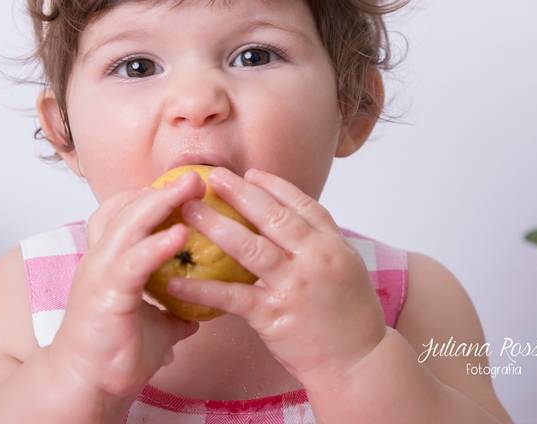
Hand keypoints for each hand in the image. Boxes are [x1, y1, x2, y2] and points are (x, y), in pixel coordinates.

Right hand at [48, 172, 204, 401]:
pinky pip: (133, 262)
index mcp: (107, 260)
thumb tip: (201, 306)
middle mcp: (99, 258)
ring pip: (127, 224)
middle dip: (161, 188)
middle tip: (194, 175)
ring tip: (191, 187)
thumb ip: (173, 307)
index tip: (181, 185)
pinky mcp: (105, 293)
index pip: (121, 212)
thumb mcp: (154, 323)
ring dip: (160, 202)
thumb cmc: (115, 354)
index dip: (148, 195)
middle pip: (126, 208)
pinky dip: (157, 245)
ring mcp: (99, 273)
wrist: (87, 386)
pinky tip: (180, 235)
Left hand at [167, 167, 387, 384]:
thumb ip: (317, 241)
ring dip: (216, 225)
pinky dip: (202, 287)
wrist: (359, 364)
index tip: (250, 173)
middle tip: (213, 177)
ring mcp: (294, 286)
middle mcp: (315, 259)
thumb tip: (288, 215)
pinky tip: (176, 280)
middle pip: (273, 217)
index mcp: (333, 245)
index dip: (274, 186)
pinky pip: (231, 296)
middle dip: (240, 193)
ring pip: (250, 247)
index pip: (302, 204)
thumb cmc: (350, 317)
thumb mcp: (345, 268)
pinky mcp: (274, 315)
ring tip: (189, 210)